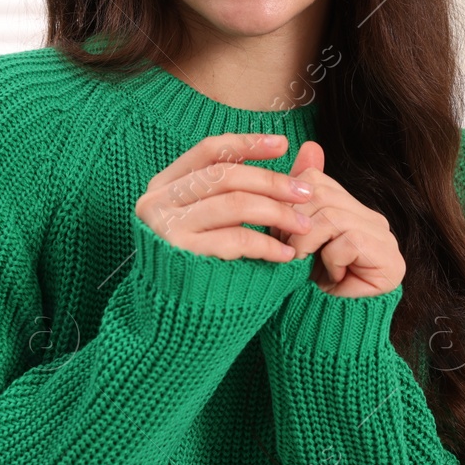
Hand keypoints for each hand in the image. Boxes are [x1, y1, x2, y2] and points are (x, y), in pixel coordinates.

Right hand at [135, 133, 315, 261]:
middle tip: (306, 192)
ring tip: (303, 224)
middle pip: (225, 176)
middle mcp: (157, 201)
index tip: (284, 146)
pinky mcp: (181, 254)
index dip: (247, 144)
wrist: (174, 319)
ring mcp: (165, 227)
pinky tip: (286, 254)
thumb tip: (307, 150)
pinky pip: (235, 239)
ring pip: (234, 204)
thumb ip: (252, 184)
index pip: (208, 151)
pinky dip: (266, 245)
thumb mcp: (218, 216)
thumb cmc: (203, 262)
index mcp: (165, 184)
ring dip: (277, 213)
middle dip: (272, 182)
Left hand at [269, 140, 405, 297]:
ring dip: (306, 244)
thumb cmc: (306, 288)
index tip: (276, 232)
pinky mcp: (388, 257)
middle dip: (292, 224)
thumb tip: (310, 145)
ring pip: (331, 216)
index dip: (287, 204)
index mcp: (349, 208)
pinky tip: (331, 278)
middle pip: (321, 195)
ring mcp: (383, 235)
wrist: (323, 332)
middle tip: (285, 252)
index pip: (314, 181)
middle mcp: (370, 216)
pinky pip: (347, 241)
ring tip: (302, 265)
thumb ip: (299, 198)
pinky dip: (329, 260)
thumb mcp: (295, 237)